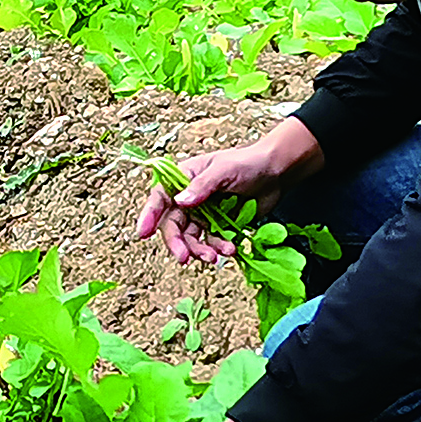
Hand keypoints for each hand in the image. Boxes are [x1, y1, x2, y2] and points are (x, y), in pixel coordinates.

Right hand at [134, 117, 324, 266]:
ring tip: (216, 256)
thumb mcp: (224, 170)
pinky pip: (212, 242)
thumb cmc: (249, 162)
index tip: (142, 234)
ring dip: (201, 250)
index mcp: (183, 178)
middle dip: (178, 243)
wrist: (277, 172)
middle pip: (174, 225)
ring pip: (192, 238)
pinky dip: (219, 249)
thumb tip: (180, 202)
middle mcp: (189, 198)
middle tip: (185, 258)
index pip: (160, 198)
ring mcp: (204, 213)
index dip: (149, 216)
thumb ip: (202, 186)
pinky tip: (230, 249)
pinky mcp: (220, 226)